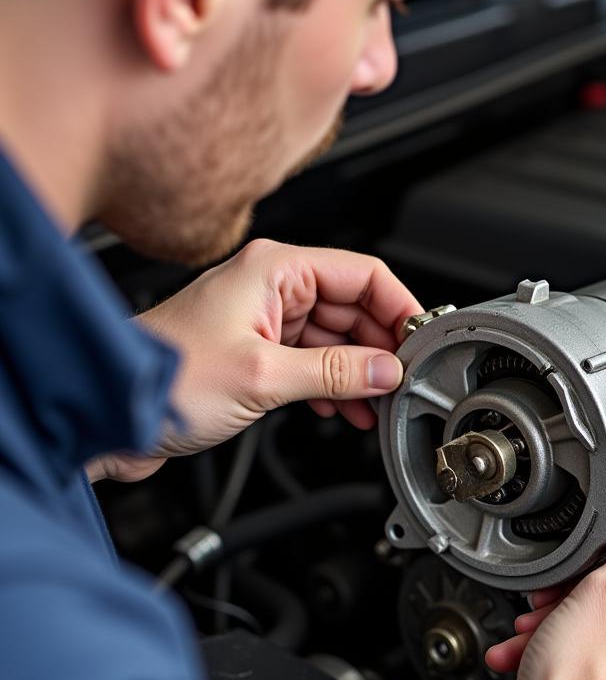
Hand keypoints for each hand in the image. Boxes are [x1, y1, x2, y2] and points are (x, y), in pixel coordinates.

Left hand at [90, 240, 421, 482]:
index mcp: (275, 269)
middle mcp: (272, 287)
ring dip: (359, 373)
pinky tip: (345, 410)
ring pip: (337, 338)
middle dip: (381, 348)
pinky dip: (334, 385)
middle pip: (355, 307)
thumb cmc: (163, 377)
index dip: (400, 308)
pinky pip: (314, 360)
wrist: (110, 410)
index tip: (422, 343)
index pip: (364, 274)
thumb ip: (334, 372)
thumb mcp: (264, 376)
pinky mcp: (258, 351)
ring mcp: (265, 320)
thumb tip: (386, 370)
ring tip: (376, 405)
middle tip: (401, 383)